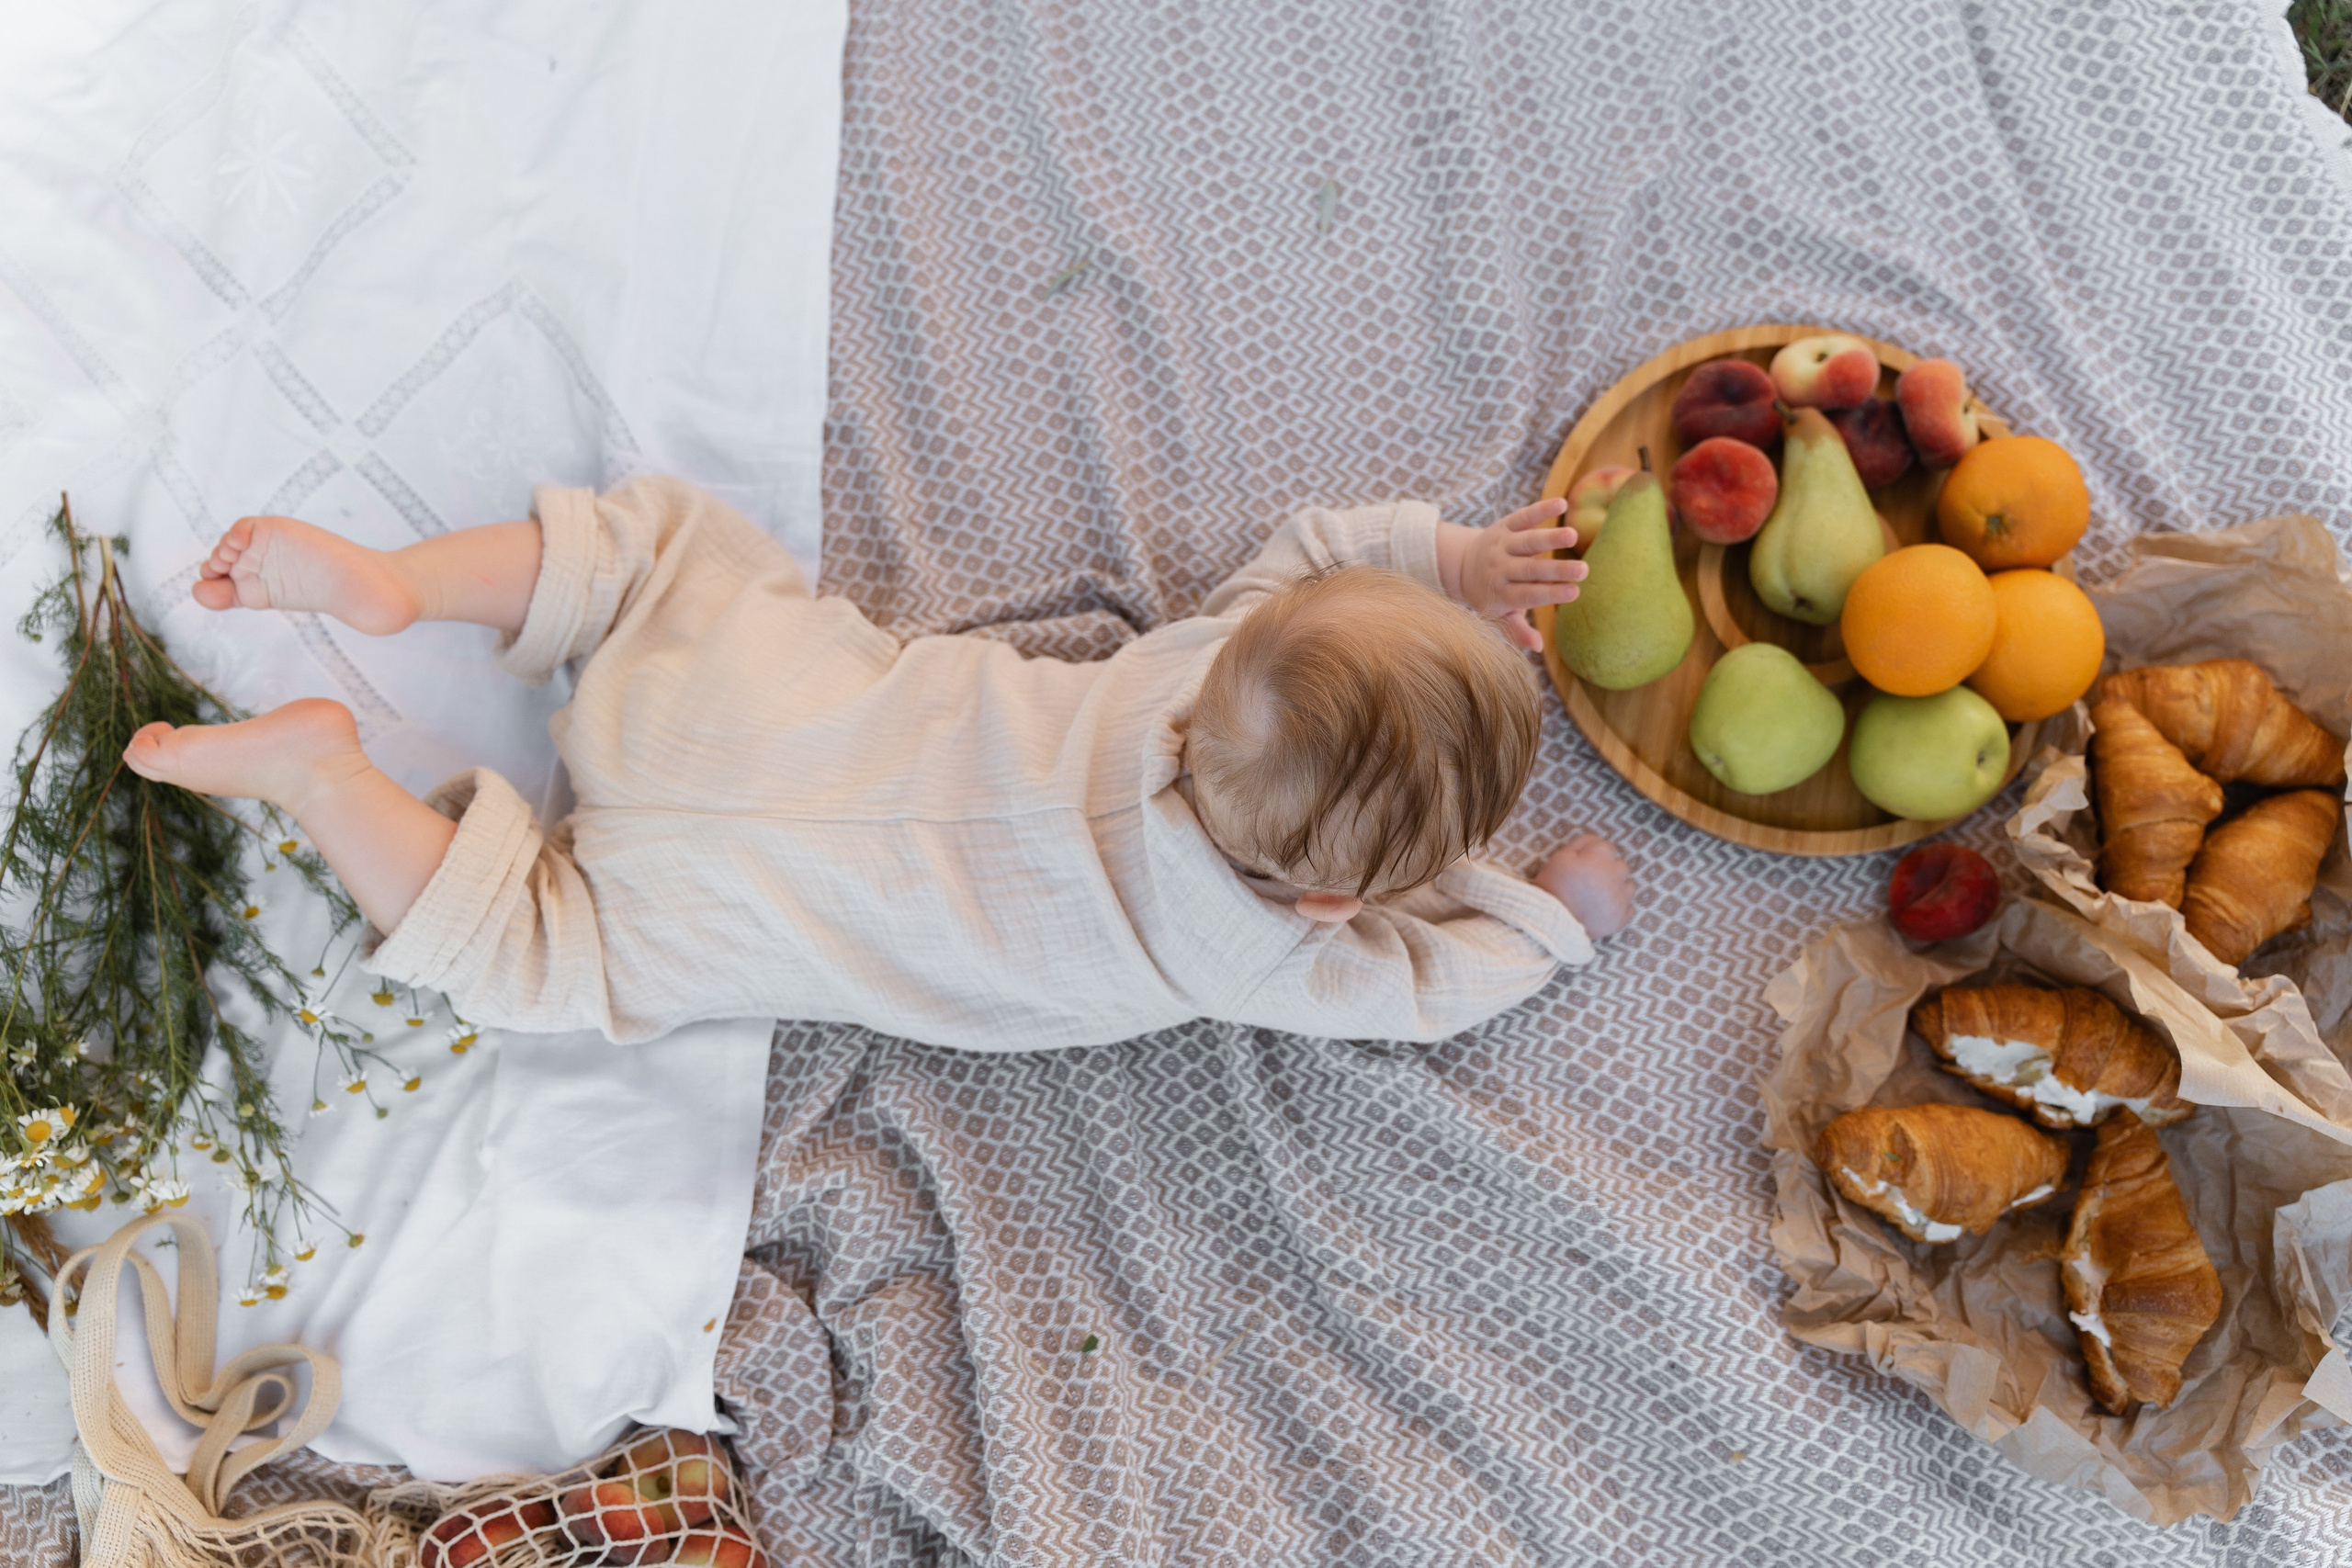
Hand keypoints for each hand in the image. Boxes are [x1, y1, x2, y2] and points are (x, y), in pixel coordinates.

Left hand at [1435, 499, 1586, 650]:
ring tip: (1573, 535)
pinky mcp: (1504, 525)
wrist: (1463, 565)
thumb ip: (1517, 631)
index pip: (1528, 594)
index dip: (1550, 594)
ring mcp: (1501, 545)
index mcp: (1501, 593)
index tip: (1574, 592)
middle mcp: (1500, 568)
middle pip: (1530, 569)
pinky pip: (1522, 516)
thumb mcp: (1499, 616)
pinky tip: (1561, 503)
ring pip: (1527, 541)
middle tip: (1584, 569)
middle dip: (1556, 570)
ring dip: (1550, 537)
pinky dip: (1540, 509)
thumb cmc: (1491, 596)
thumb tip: (1538, 647)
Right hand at [1535, 832, 1632, 938]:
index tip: (1583, 864)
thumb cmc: (1553, 887)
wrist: (1552, 923)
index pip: (1606, 847)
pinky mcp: (1621, 919)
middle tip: (1590, 880)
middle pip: (1621, 866)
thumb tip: (1595, 840)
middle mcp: (1615, 877)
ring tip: (1599, 896)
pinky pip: (1629, 909)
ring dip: (1618, 887)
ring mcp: (1621, 899)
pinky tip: (1604, 910)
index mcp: (1600, 859)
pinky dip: (1619, 908)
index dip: (1593, 854)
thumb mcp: (1560, 858)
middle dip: (1608, 869)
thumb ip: (1580, 844)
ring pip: (1629, 886)